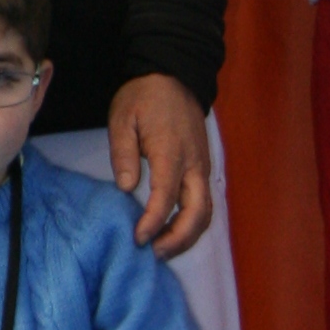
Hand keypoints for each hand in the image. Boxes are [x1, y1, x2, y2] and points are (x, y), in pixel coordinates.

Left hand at [109, 71, 210, 255]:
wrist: (174, 76)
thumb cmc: (144, 97)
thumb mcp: (123, 119)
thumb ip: (124, 154)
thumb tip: (126, 188)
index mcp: (171, 151)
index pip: (167, 196)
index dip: (154, 221)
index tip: (138, 238)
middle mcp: (194, 163)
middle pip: (198, 212)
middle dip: (179, 238)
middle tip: (154, 253)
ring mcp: (202, 166)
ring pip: (206, 211)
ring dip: (188, 235)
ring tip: (163, 249)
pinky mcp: (202, 167)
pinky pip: (204, 202)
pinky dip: (193, 222)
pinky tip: (174, 232)